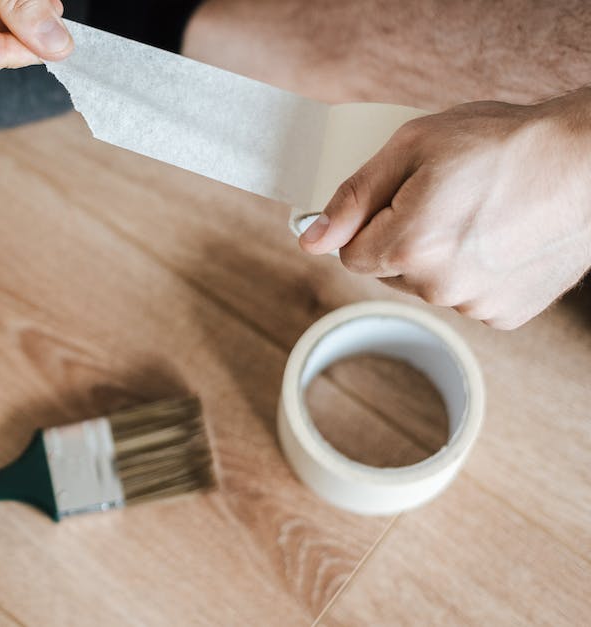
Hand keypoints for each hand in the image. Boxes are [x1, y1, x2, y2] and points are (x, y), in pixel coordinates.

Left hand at [299, 89, 590, 328]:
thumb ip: (353, 197)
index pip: (349, 254)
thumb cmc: (504, 143)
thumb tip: (310, 238)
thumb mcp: (412, 147)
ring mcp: (476, 305)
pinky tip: (501, 237)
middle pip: (389, 271)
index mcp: (410, 247)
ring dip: (440, 256)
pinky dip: (476, 270)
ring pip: (429, 284)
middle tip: (446, 197)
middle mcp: (440, 287)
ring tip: (481, 213)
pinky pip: (468, 295)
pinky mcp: (507, 314)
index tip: (396, 199)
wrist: (588, 161)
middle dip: (403, 238)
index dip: (366, 223)